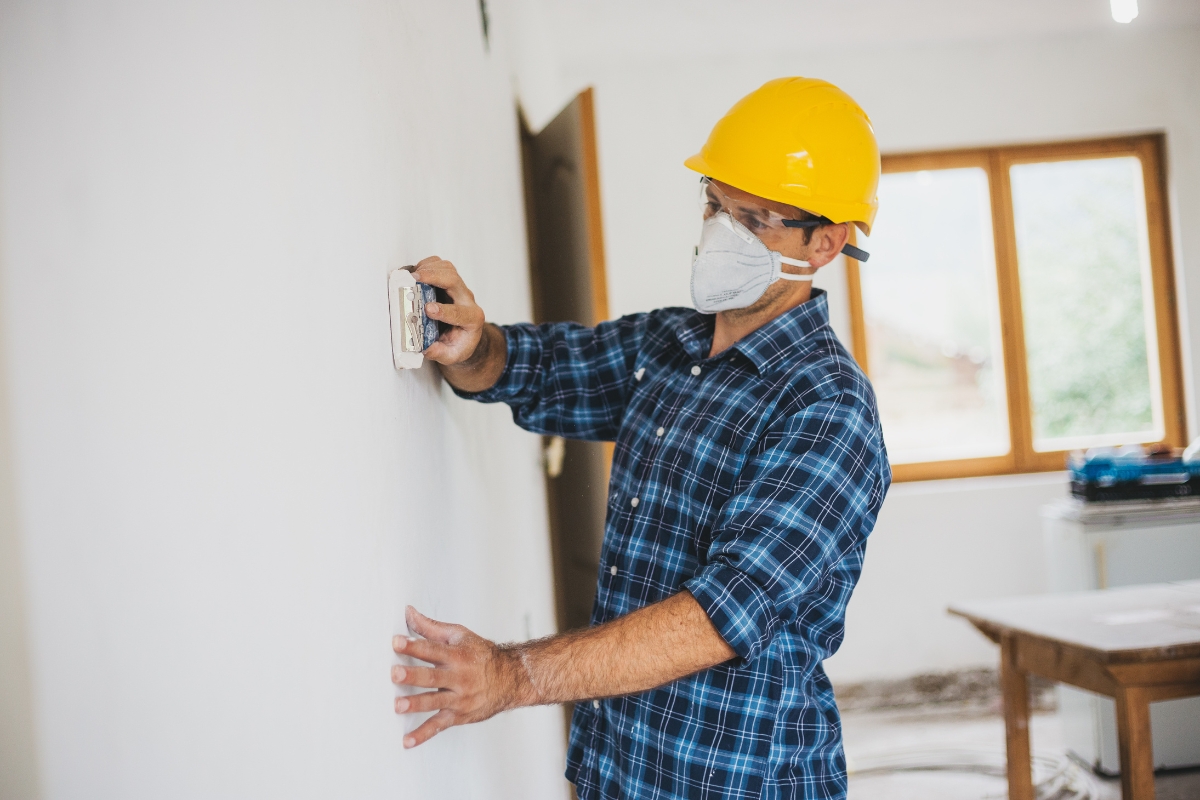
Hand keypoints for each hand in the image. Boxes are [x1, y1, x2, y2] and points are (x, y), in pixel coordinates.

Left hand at [390, 606, 527, 747]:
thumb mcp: (459, 636)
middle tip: (395, 674)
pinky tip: (407, 740)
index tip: (396, 642)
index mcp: (457, 655)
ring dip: (416, 704)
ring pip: (435, 702)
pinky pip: (439, 726)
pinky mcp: (458, 716)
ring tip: (398, 706)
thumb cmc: (481, 656)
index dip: (414, 646)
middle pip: (433, 677)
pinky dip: (423, 734)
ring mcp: (459, 698)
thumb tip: (409, 613)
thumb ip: (431, 628)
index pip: (433, 649)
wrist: (510, 679)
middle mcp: (459, 678)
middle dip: (413, 675)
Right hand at [409, 256, 485, 364]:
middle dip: (434, 277)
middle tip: (415, 279)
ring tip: (413, 275)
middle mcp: (467, 301)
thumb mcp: (452, 355)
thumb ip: (441, 353)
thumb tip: (427, 348)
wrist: (466, 334)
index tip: (428, 309)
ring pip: (449, 270)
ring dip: (430, 269)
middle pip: (454, 281)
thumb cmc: (459, 343)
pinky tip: (417, 272)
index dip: (444, 310)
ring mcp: (459, 289)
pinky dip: (428, 265)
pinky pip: (442, 266)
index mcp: (471, 319)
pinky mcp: (450, 281)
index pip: (459, 313)